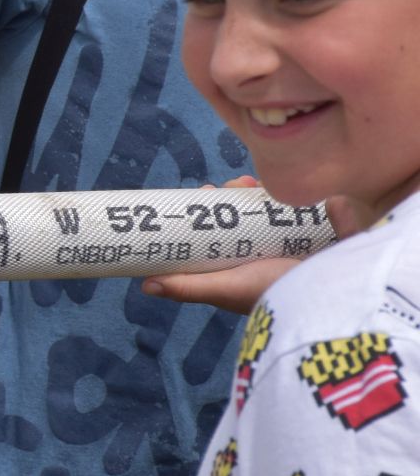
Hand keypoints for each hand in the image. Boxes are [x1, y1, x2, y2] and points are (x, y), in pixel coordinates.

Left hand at [142, 179, 360, 312]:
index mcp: (242, 266)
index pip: (220, 233)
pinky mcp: (318, 229)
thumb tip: (145, 285)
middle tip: (224, 187)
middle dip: (231, 197)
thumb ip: (189, 287)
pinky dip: (285, 191)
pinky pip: (299, 203)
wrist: (329, 290)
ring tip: (245, 185)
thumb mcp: (225, 288)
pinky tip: (267, 183)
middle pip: (242, 215)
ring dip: (253, 191)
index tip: (200, 194)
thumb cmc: (271, 292)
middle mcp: (266, 251)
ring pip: (267, 206)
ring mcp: (293, 238)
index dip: (208, 212)